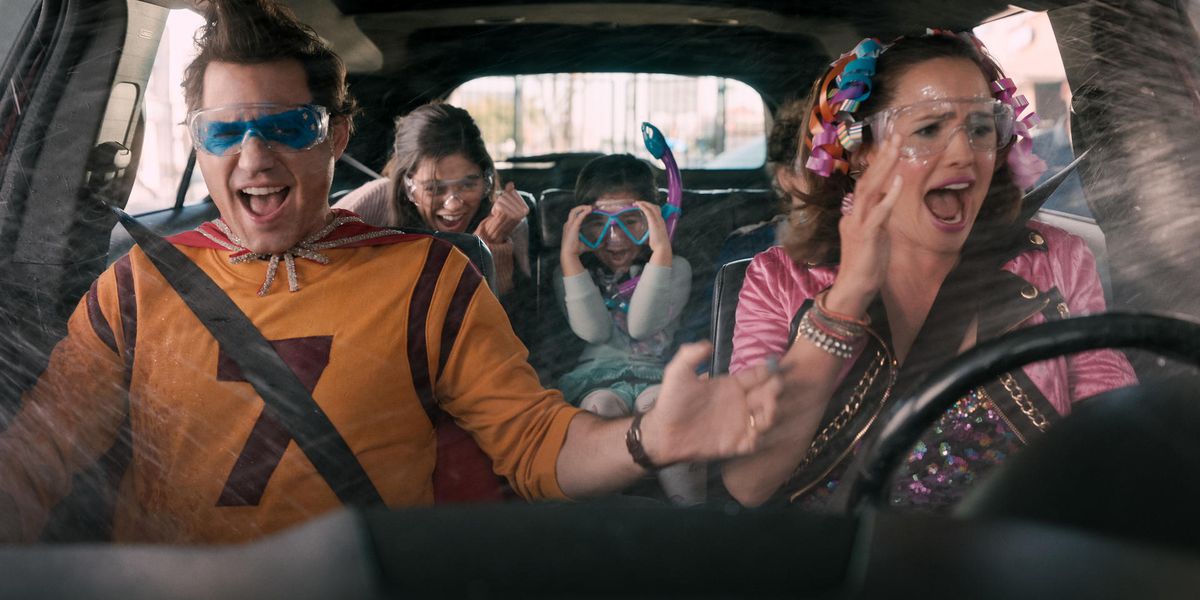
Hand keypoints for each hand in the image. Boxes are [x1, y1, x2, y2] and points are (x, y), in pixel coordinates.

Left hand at [478, 182, 528, 243]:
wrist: (498, 231)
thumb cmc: (504, 217)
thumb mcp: (508, 204)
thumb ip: (510, 193)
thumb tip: (510, 183)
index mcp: (525, 209)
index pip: (512, 193)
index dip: (505, 196)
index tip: (506, 205)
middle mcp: (522, 212)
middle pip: (506, 196)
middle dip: (500, 201)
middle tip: (500, 210)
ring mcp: (516, 214)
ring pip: (502, 199)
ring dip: (497, 205)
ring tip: (498, 212)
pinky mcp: (508, 216)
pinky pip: (499, 205)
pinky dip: (495, 208)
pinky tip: (496, 214)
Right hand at [559, 205, 592, 276]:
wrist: (568, 254)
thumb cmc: (576, 251)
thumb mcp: (586, 245)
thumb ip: (594, 244)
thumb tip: (604, 244)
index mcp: (569, 228)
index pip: (573, 217)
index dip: (580, 212)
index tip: (588, 211)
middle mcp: (568, 225)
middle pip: (572, 212)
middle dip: (581, 208)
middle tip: (590, 208)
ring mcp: (569, 225)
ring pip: (574, 211)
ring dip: (582, 207)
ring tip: (590, 207)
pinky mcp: (573, 226)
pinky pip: (579, 216)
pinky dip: (584, 211)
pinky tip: (589, 210)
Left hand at [640, 342, 781, 464]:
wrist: (663, 432)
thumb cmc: (671, 401)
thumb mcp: (678, 372)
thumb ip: (690, 354)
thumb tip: (707, 343)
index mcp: (731, 385)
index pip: (758, 376)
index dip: (769, 372)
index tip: (776, 369)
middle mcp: (739, 403)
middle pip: (768, 395)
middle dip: (774, 391)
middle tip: (773, 390)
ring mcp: (739, 423)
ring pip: (767, 417)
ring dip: (771, 413)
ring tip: (766, 411)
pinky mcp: (735, 444)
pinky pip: (755, 442)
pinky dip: (759, 437)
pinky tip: (754, 431)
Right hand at [829, 134, 903, 314]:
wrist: (854, 289)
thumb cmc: (867, 267)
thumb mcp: (875, 237)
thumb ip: (879, 218)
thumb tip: (886, 202)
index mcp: (854, 215)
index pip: (866, 184)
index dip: (878, 163)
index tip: (890, 144)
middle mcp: (852, 215)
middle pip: (866, 180)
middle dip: (882, 156)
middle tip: (895, 135)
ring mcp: (857, 224)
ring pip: (869, 189)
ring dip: (884, 167)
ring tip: (896, 147)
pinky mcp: (865, 236)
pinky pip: (878, 212)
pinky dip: (889, 195)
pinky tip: (898, 180)